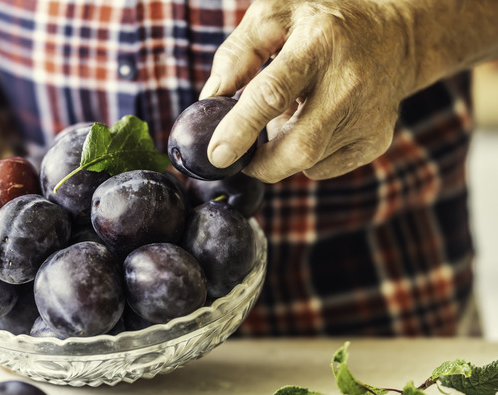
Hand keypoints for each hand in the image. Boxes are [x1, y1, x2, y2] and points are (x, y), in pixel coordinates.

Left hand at [200, 0, 497, 182]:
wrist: (396, 36)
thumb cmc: (320, 22)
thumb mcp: (276, 14)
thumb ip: (237, 53)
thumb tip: (210, 100)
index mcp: (318, 42)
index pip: (273, 93)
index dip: (240, 129)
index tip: (217, 155)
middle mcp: (349, 81)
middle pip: (298, 147)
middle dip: (259, 164)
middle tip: (240, 155)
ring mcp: (368, 115)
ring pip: (307, 161)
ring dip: (281, 153)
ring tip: (289, 115)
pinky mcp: (376, 140)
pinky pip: (323, 168)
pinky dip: (305, 157)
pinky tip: (313, 124)